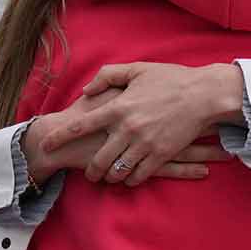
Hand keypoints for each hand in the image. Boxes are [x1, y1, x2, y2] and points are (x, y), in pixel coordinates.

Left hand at [38, 62, 244, 185]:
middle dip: (90, 170)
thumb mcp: (138, 69)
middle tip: (88, 172)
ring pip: (117, 171)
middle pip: (98, 159)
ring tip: (108, 177)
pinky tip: (130, 177)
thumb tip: (87, 90)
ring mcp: (144, 143)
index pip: (80, 126)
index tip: (45, 145)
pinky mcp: (161, 154)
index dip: (59, 137)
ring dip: (110, 177)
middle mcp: (128, 128)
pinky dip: (131, 180)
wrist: (205, 95)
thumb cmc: (172, 79)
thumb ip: (108, 76)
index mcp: (118, 107)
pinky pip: (139, 175)